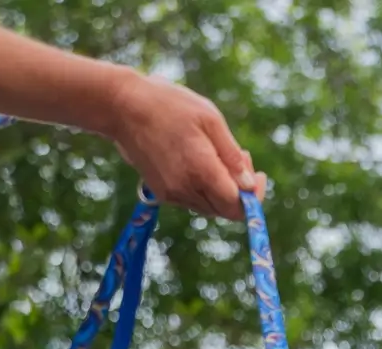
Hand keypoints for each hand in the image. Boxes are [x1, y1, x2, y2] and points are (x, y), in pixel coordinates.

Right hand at [104, 70, 266, 220]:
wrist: (122, 106)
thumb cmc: (168, 105)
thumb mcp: (209, 119)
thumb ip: (231, 156)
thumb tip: (250, 186)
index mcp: (201, 170)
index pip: (237, 206)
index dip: (254, 199)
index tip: (260, 178)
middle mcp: (187, 189)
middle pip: (226, 210)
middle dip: (241, 191)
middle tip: (241, 159)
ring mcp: (173, 194)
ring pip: (211, 207)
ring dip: (223, 189)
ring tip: (218, 154)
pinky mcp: (162, 194)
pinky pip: (194, 201)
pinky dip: (205, 188)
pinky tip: (201, 161)